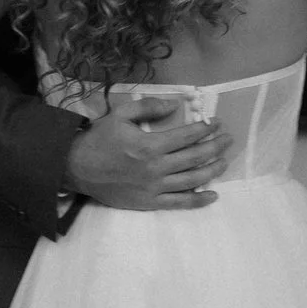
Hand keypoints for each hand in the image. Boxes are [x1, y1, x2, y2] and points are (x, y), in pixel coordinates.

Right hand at [66, 96, 232, 210]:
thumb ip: (148, 107)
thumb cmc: (99, 139)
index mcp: (149, 145)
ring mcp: (154, 187)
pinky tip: (213, 195)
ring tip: (224, 161)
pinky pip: (180, 203)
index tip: (216, 123)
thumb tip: (174, 104)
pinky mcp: (150, 202)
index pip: (187, 135)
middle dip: (216, 146)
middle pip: (195, 157)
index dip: (205, 128)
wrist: (77, 168)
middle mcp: (156, 167)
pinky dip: (199, 200)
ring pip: (193, 180)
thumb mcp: (120, 115)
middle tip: (228, 139)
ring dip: (212, 170)